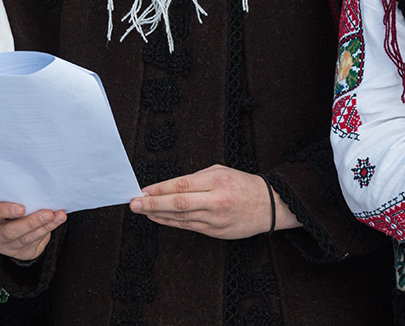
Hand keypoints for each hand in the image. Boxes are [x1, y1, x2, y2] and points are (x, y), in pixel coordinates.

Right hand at [0, 200, 64, 260]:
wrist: (9, 224)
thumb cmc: (8, 206)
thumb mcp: (4, 198)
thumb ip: (12, 195)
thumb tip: (34, 187)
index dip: (4, 210)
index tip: (22, 208)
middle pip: (10, 232)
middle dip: (31, 223)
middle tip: (48, 213)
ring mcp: (5, 247)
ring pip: (25, 240)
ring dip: (45, 227)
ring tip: (58, 216)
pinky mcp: (20, 254)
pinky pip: (35, 244)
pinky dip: (47, 232)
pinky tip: (56, 222)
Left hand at [130, 164, 299, 238]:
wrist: (269, 206)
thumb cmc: (243, 184)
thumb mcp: (220, 171)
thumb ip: (196, 177)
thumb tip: (170, 186)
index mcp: (216, 181)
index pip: (181, 184)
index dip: (160, 189)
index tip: (143, 190)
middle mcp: (215, 201)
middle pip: (178, 203)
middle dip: (153, 204)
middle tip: (134, 203)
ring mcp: (216, 219)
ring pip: (181, 218)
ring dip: (158, 215)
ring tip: (142, 211)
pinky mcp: (216, 232)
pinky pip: (188, 227)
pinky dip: (171, 223)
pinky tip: (159, 219)